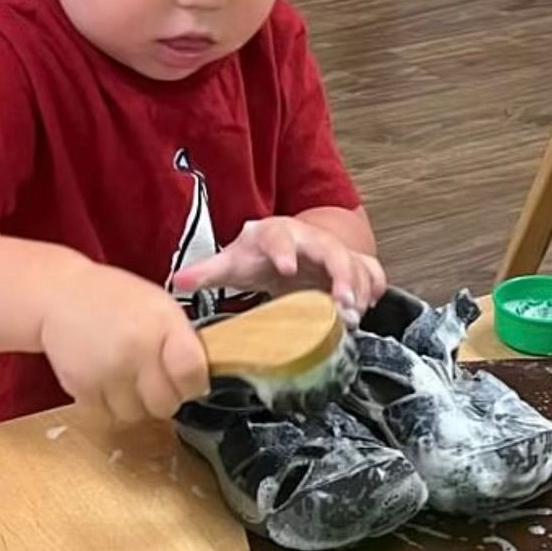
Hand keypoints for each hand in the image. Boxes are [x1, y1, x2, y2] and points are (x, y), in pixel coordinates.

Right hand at [38, 262, 207, 422]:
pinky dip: (110, 405)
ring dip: (136, 404)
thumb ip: (182, 343)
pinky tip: (107, 380)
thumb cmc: (117, 300)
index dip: (194, 384)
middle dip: (164, 397)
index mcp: (163, 325)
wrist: (61, 295)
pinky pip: (107, 416)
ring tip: (128, 378)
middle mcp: (136, 349)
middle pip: (165, 405)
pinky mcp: (81, 388)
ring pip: (136, 416)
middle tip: (155, 379)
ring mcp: (107, 371)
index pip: (192, 374)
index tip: (189, 381)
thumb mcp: (161, 307)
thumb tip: (200, 384)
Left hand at [172, 216, 385, 325]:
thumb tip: (177, 281)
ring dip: (359, 289)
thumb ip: (209, 272)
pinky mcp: (352, 265)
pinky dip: (374, 289)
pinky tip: (368, 308)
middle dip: (340, 275)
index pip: (280, 235)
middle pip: (331, 250)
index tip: (286, 267)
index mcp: (277, 234)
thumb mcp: (235, 260)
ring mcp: (335, 251)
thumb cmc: (260, 254)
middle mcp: (311, 239)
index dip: (284, 249)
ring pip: (357, 263)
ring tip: (354, 317)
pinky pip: (372, 272)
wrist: (287, 244)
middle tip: (342, 304)